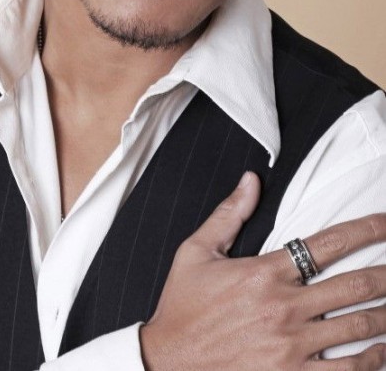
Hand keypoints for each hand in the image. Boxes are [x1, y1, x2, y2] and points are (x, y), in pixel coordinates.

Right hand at [140, 171, 385, 370]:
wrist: (167, 363)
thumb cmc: (181, 306)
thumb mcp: (195, 252)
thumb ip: (228, 214)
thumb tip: (251, 180)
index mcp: (264, 272)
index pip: (328, 243)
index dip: (366, 229)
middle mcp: (285, 308)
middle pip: (355, 285)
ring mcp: (292, 347)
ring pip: (358, 328)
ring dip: (385, 314)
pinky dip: (371, 360)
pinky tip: (381, 351)